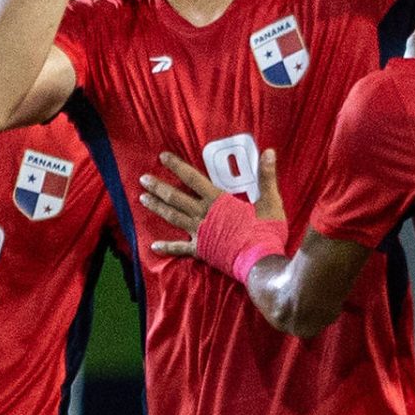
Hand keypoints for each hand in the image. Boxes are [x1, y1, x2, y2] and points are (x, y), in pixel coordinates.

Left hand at [139, 147, 285, 257]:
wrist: (260, 261)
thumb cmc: (266, 231)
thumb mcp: (271, 201)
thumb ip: (267, 176)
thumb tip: (270, 152)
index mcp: (218, 200)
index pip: (192, 178)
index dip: (176, 166)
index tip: (162, 157)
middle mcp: (203, 214)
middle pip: (176, 197)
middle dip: (159, 187)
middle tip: (143, 179)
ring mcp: (199, 233)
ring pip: (173, 217)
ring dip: (157, 207)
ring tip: (143, 199)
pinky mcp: (200, 251)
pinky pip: (180, 249)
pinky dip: (167, 247)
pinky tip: (154, 246)